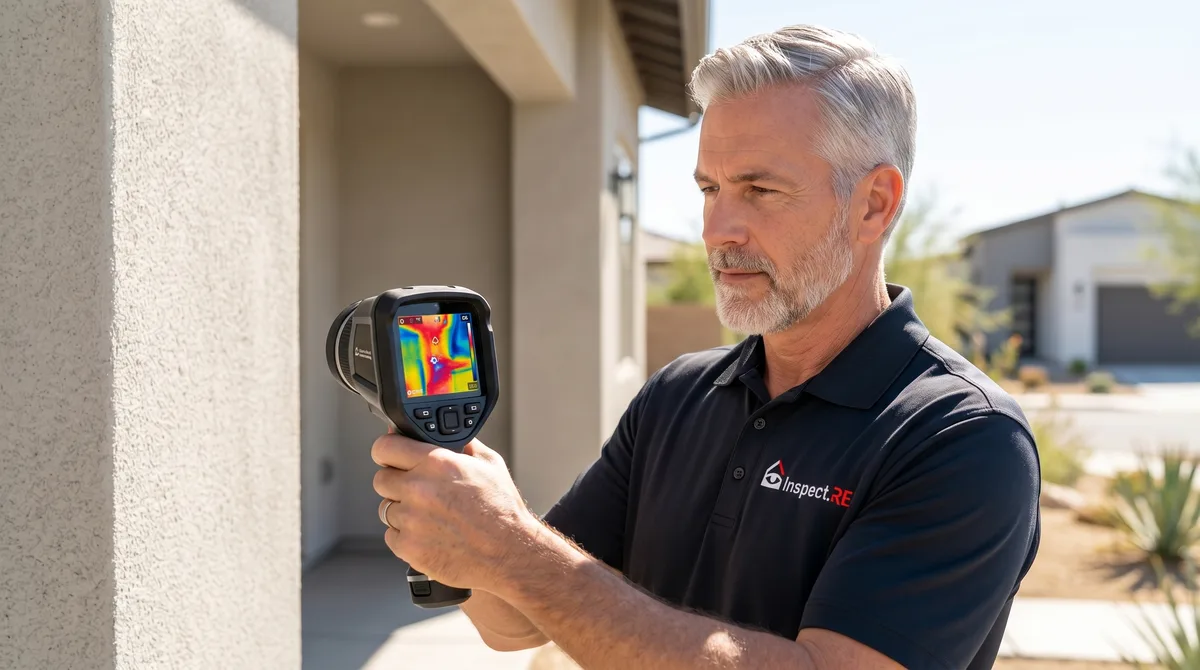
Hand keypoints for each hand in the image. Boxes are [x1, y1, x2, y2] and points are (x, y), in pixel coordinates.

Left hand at [371, 433, 540, 590]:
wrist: (508, 553)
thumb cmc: (502, 511)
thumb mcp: (490, 464)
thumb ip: (464, 445)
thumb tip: (449, 434)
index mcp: (436, 462)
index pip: (385, 447)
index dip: (387, 450)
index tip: (390, 455)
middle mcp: (419, 489)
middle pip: (381, 479)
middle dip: (395, 482)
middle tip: (416, 490)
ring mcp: (411, 520)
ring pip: (386, 509)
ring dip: (402, 511)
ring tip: (430, 516)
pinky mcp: (409, 547)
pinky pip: (392, 536)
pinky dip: (406, 536)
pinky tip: (429, 534)